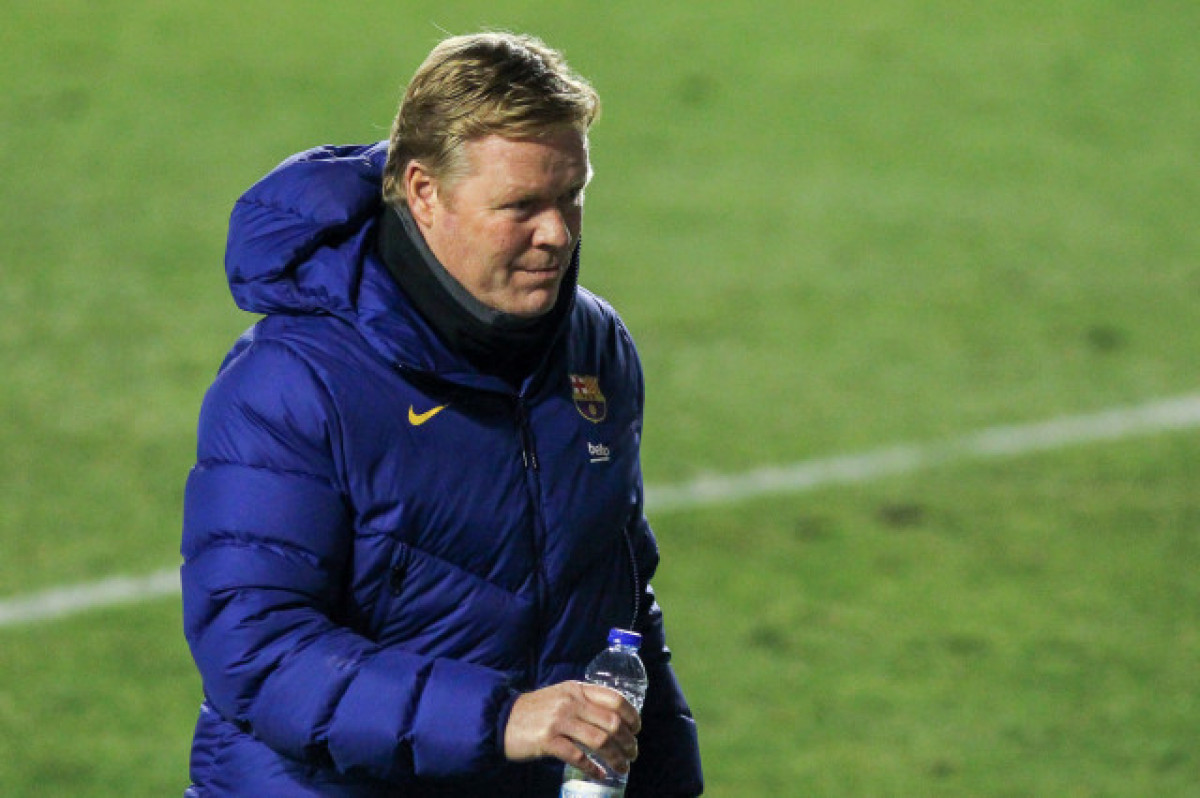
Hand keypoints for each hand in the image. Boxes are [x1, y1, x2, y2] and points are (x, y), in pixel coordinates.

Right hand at [503, 681, 640, 779]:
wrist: (501, 719)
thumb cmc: (535, 710)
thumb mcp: (561, 696)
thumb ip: (583, 702)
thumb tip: (613, 718)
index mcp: (576, 689)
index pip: (614, 698)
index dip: (631, 716)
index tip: (637, 729)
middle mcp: (570, 702)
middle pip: (611, 722)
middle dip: (628, 741)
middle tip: (633, 753)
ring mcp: (559, 721)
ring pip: (599, 741)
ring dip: (616, 757)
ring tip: (622, 766)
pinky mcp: (547, 741)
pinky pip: (578, 756)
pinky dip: (593, 767)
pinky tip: (599, 774)